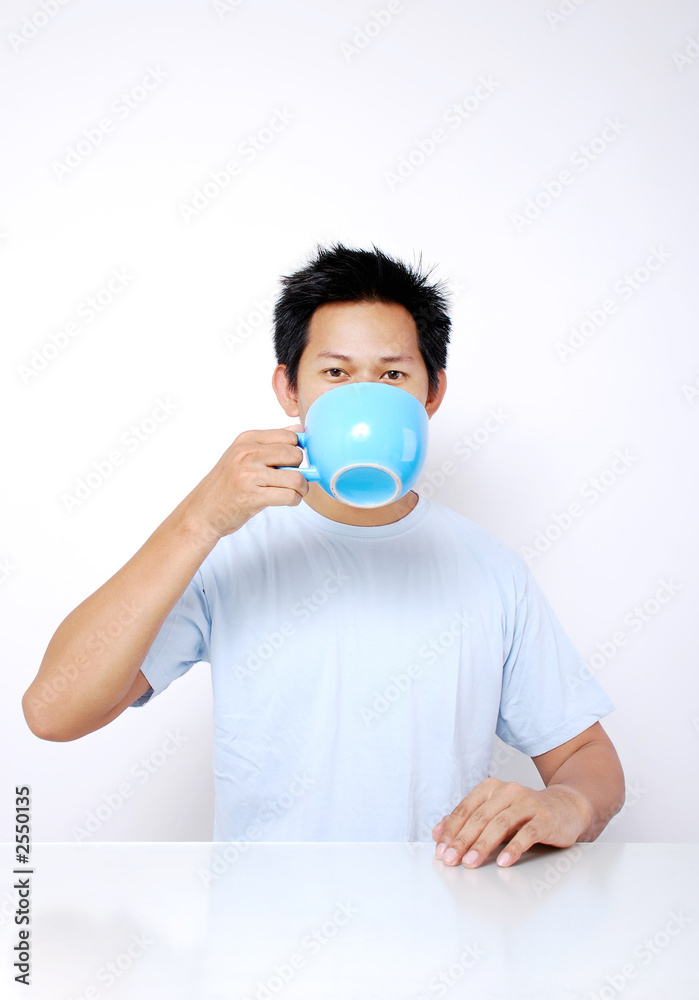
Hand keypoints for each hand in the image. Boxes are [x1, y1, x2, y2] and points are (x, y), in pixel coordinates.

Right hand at [188, 425, 308, 539]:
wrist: (203, 510)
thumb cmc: (226, 484)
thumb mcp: (243, 455)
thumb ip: (271, 442)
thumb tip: (299, 429)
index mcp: (247, 440)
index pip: (290, 437)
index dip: (297, 451)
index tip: (292, 464)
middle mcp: (247, 453)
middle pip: (296, 456)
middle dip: (301, 470)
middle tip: (293, 480)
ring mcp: (249, 474)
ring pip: (296, 478)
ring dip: (301, 489)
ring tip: (293, 493)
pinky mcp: (252, 496)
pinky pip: (289, 496)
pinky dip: (294, 500)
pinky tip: (287, 501)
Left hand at [432, 777, 591, 868]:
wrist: (566, 807)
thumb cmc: (525, 813)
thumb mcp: (494, 814)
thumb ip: (467, 821)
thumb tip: (437, 833)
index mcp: (491, 788)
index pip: (465, 809)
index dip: (451, 830)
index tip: (441, 850)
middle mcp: (508, 791)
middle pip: (480, 817)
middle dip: (462, 840)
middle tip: (451, 860)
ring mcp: (528, 803)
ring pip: (500, 824)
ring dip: (483, 845)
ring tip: (471, 862)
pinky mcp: (546, 819)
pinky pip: (527, 833)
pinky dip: (514, 848)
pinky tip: (503, 862)